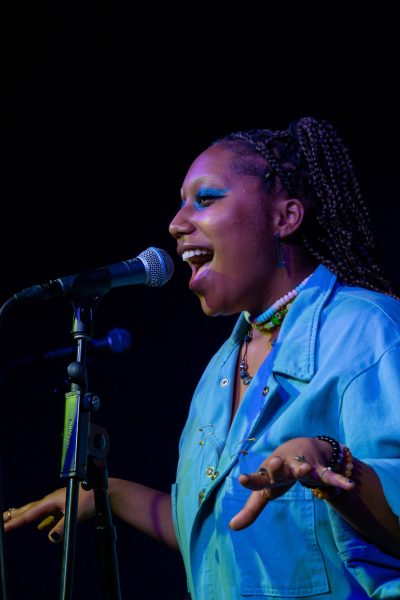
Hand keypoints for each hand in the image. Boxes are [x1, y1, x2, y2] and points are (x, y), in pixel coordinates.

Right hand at [3, 486, 94, 542]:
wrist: (102, 490)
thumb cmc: (89, 499)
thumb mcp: (75, 515)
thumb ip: (62, 527)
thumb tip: (50, 537)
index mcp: (51, 500)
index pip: (30, 513)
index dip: (16, 521)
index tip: (4, 527)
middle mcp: (52, 499)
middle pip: (30, 509)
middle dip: (15, 515)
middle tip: (3, 521)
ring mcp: (58, 502)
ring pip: (38, 510)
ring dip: (26, 516)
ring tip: (14, 520)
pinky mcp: (64, 506)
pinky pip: (48, 514)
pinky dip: (40, 519)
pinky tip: (41, 526)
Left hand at [229, 437, 354, 529]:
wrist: (300, 446)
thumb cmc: (279, 472)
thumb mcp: (266, 490)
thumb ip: (251, 509)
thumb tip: (232, 527)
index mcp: (268, 473)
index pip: (258, 478)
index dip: (251, 480)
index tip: (242, 479)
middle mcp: (283, 466)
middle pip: (278, 468)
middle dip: (276, 466)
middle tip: (275, 462)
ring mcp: (301, 465)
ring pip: (303, 467)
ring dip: (304, 468)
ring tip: (306, 469)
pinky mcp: (319, 468)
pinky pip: (329, 475)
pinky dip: (338, 480)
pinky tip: (348, 486)